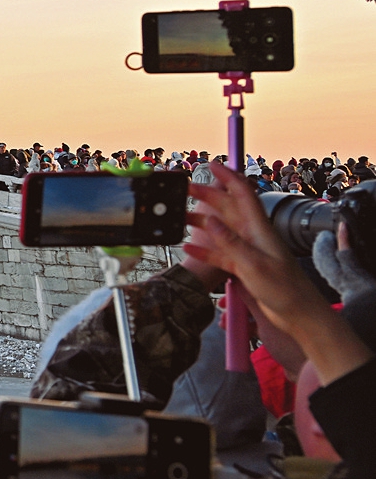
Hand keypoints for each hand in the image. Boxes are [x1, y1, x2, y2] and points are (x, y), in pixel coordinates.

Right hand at [186, 164, 371, 383]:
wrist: (298, 313)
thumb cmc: (285, 289)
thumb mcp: (254, 264)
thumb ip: (230, 243)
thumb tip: (210, 221)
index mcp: (259, 229)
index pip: (242, 194)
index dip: (227, 176)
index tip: (212, 164)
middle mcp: (252, 236)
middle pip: (227, 208)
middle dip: (207, 195)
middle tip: (184, 188)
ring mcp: (246, 251)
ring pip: (220, 230)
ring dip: (201, 221)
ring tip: (180, 216)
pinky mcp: (242, 267)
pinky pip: (218, 254)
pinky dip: (203, 249)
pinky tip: (188, 247)